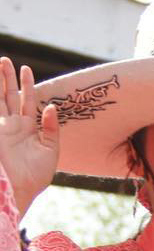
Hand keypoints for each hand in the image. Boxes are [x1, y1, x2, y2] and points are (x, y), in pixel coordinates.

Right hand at [0, 58, 59, 218]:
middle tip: (7, 60)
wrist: (19, 189)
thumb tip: (51, 107)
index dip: (27, 86)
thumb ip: (51, 129)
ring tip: (0, 62)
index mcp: (28, 129)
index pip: (27, 102)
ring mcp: (2, 127)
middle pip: (10, 96)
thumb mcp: (50, 151)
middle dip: (8, 78)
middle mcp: (13, 126)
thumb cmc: (36, 176)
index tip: (26, 69)